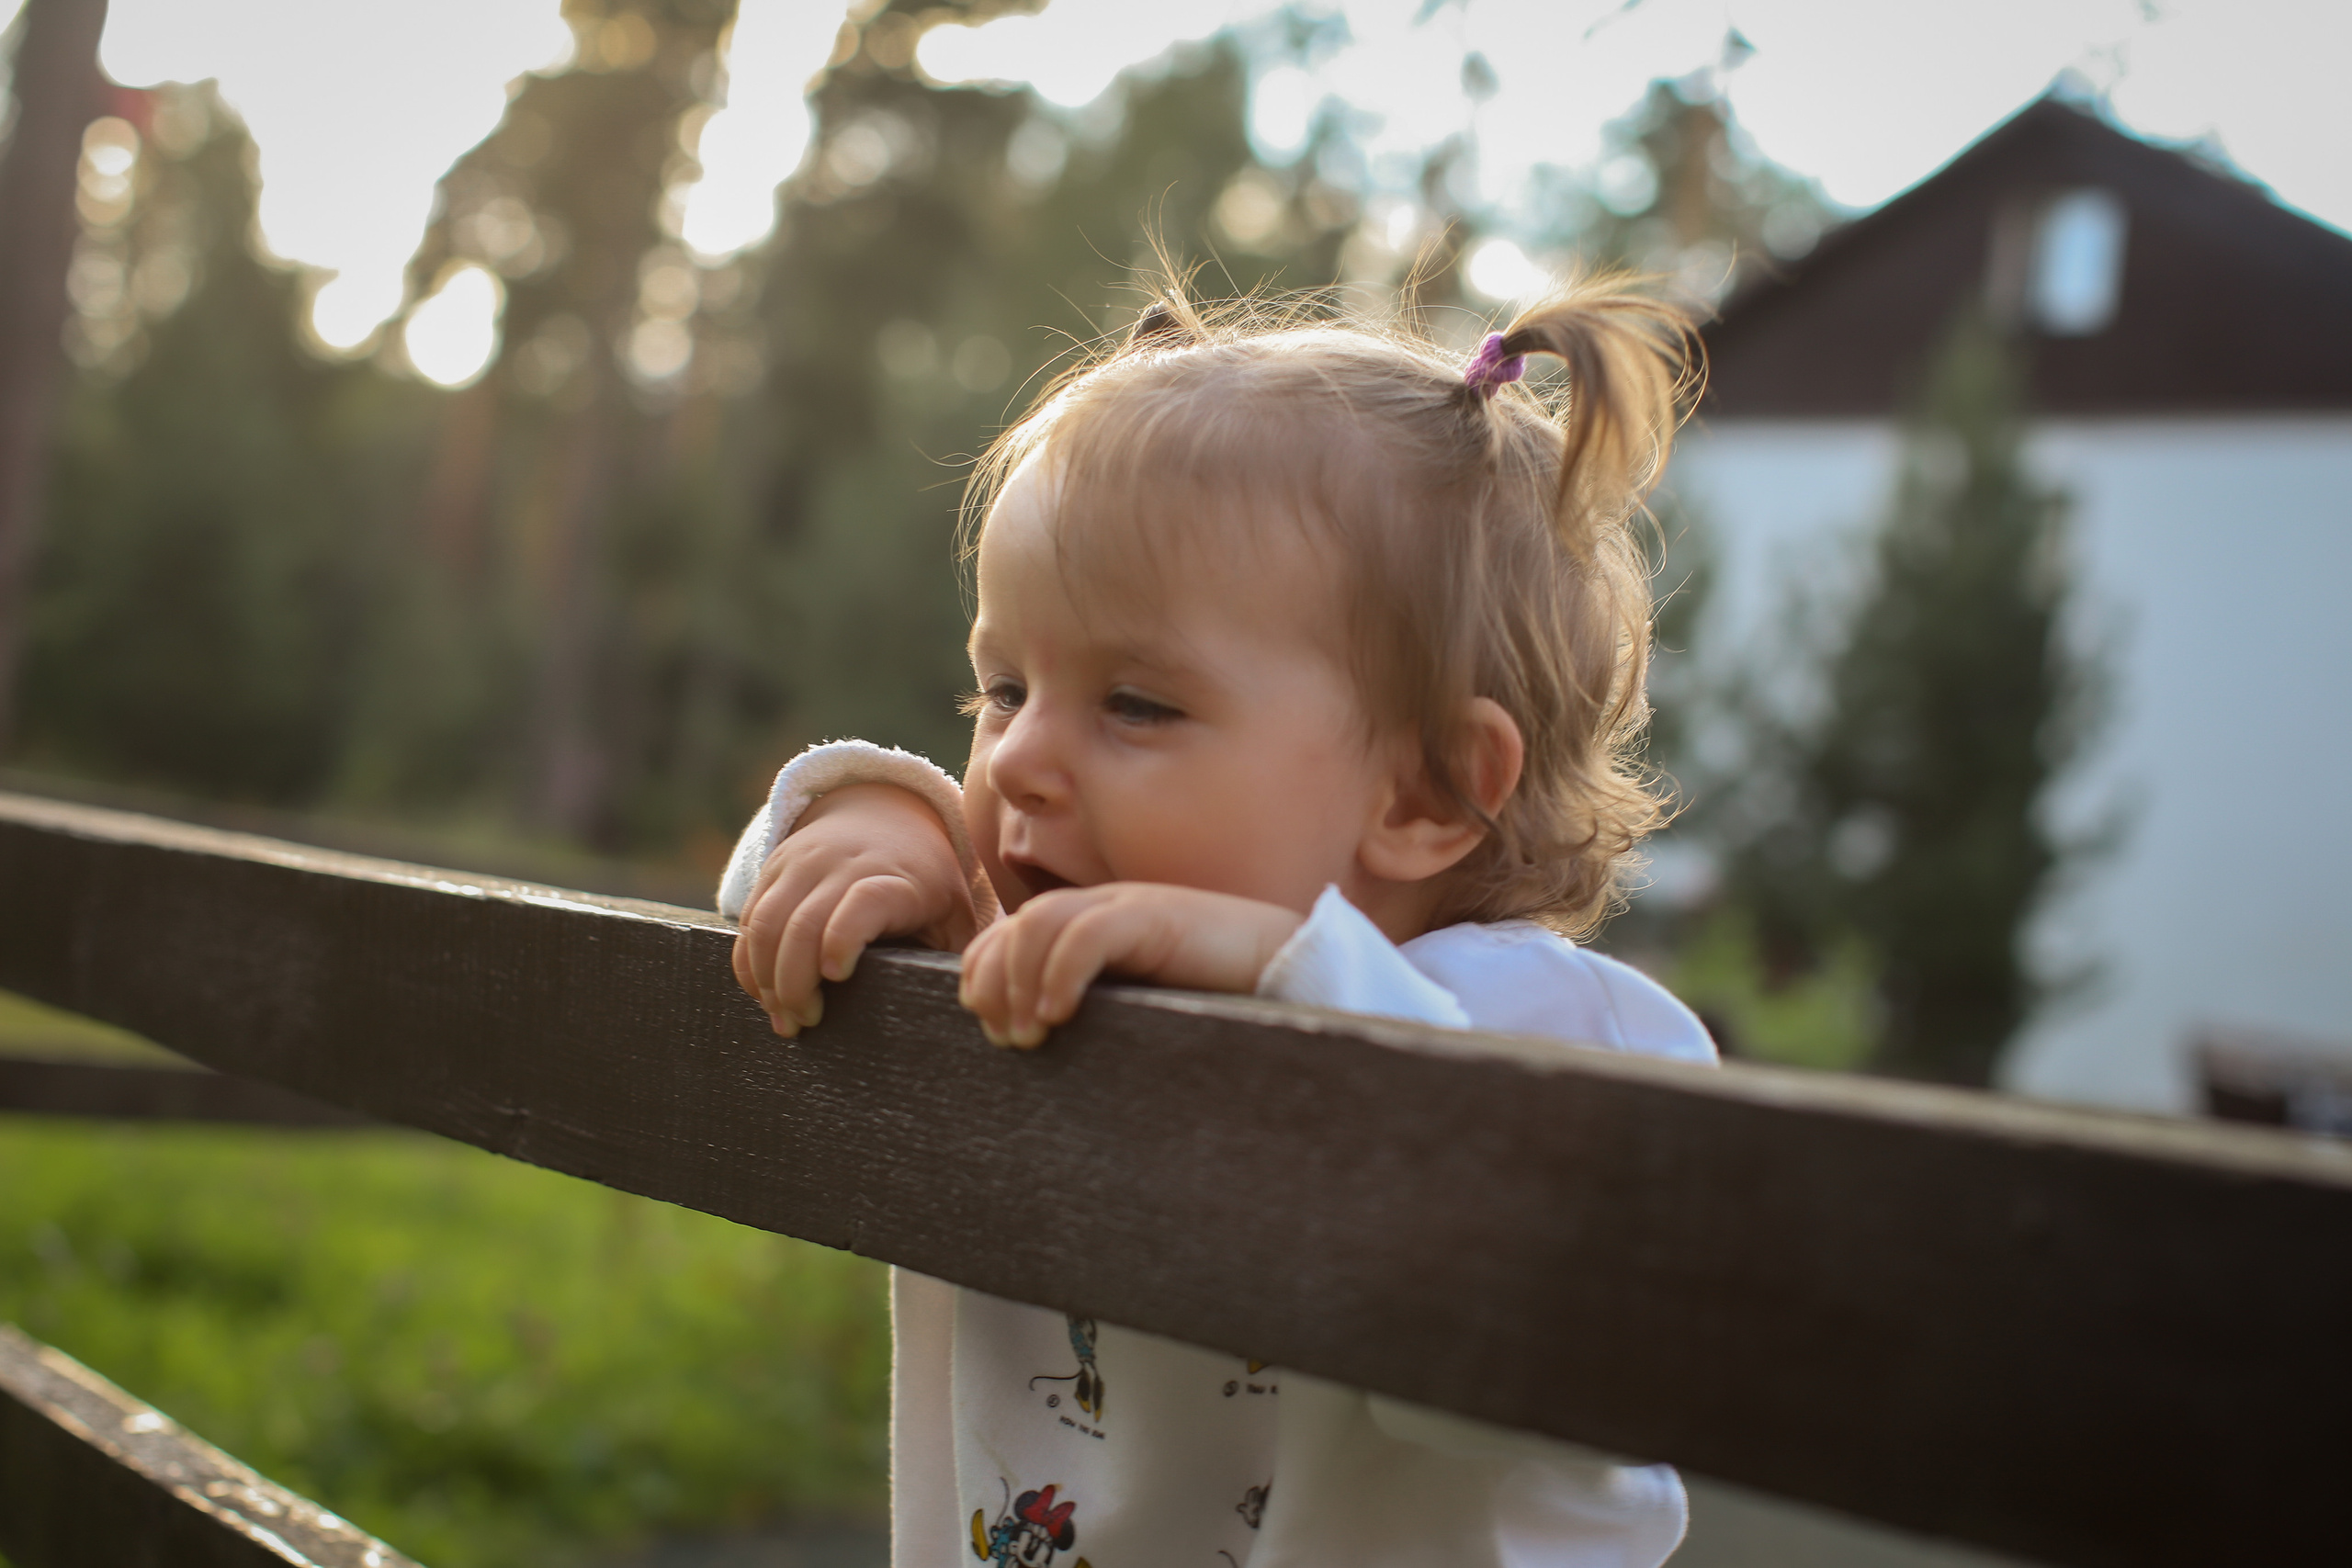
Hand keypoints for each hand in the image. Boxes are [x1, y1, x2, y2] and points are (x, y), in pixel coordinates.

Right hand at [732, 783, 980, 1037]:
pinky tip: (765, 995)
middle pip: (804, 923)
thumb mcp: (953, 911)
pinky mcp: (774, 867)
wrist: (885, 814)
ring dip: (766, 979)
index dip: (845, 936)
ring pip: (767, 923)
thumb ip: (958, 956)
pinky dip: (749, 963)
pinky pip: (750, 920)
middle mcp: (845, 864)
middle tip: (804, 1024)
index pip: (865, 901)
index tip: (837, 976)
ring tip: (783, 1020)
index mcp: (899, 879)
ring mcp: (804, 863)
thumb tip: (971, 1009)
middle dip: (795, 983)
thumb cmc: (927, 882)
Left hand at [958, 883, 1303, 1047]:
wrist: (1289, 972)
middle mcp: (1101, 909)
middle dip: (995, 984)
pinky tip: (1060, 1014)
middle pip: (1014, 929)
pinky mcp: (1156, 915)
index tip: (994, 1033)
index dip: (984, 978)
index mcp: (1090, 927)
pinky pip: (1088, 933)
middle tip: (1008, 1040)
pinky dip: (1061, 972)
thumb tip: (1034, 1053)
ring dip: (1019, 981)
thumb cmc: (1214, 1002)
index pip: (1007, 937)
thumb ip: (1092, 1017)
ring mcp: (1128, 907)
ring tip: (1031, 1034)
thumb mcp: (1133, 1012)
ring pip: (1039, 924)